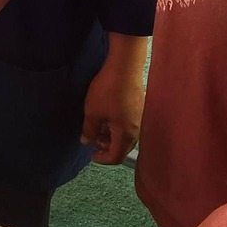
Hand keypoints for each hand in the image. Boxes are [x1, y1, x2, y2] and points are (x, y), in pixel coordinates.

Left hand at [81, 41, 145, 164]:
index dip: (102, 159)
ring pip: (126, 136)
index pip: (116, 157)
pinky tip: (108, 115)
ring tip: (98, 126)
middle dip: (107, 148)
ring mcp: (140, 119)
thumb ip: (89, 130)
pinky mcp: (139, 108)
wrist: (125, 66)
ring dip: (112, 136)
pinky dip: (118, 127)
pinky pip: (129, 125)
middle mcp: (137, 130)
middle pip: (123, 148)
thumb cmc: (108, 91)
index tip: (91, 153)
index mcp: (126, 135)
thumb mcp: (92, 112)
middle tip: (93, 139)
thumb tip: (87, 141)